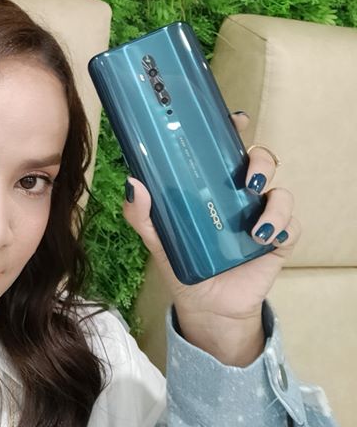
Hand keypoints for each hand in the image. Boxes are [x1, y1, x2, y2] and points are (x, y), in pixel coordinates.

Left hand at [123, 113, 300, 363]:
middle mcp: (241, 194)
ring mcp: (262, 216)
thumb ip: (142, 214)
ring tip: (256, 222)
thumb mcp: (156, 239)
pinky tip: (265, 238)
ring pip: (281, 193)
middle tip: (247, 178)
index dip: (234, 129)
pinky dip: (283, 228)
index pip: (227, 147)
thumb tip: (133, 183)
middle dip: (260, 161)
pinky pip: (293, 226)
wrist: (205, 306)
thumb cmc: (183, 263)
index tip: (234, 120)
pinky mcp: (279, 242)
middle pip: (261, 161)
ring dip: (274, 203)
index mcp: (213, 184)